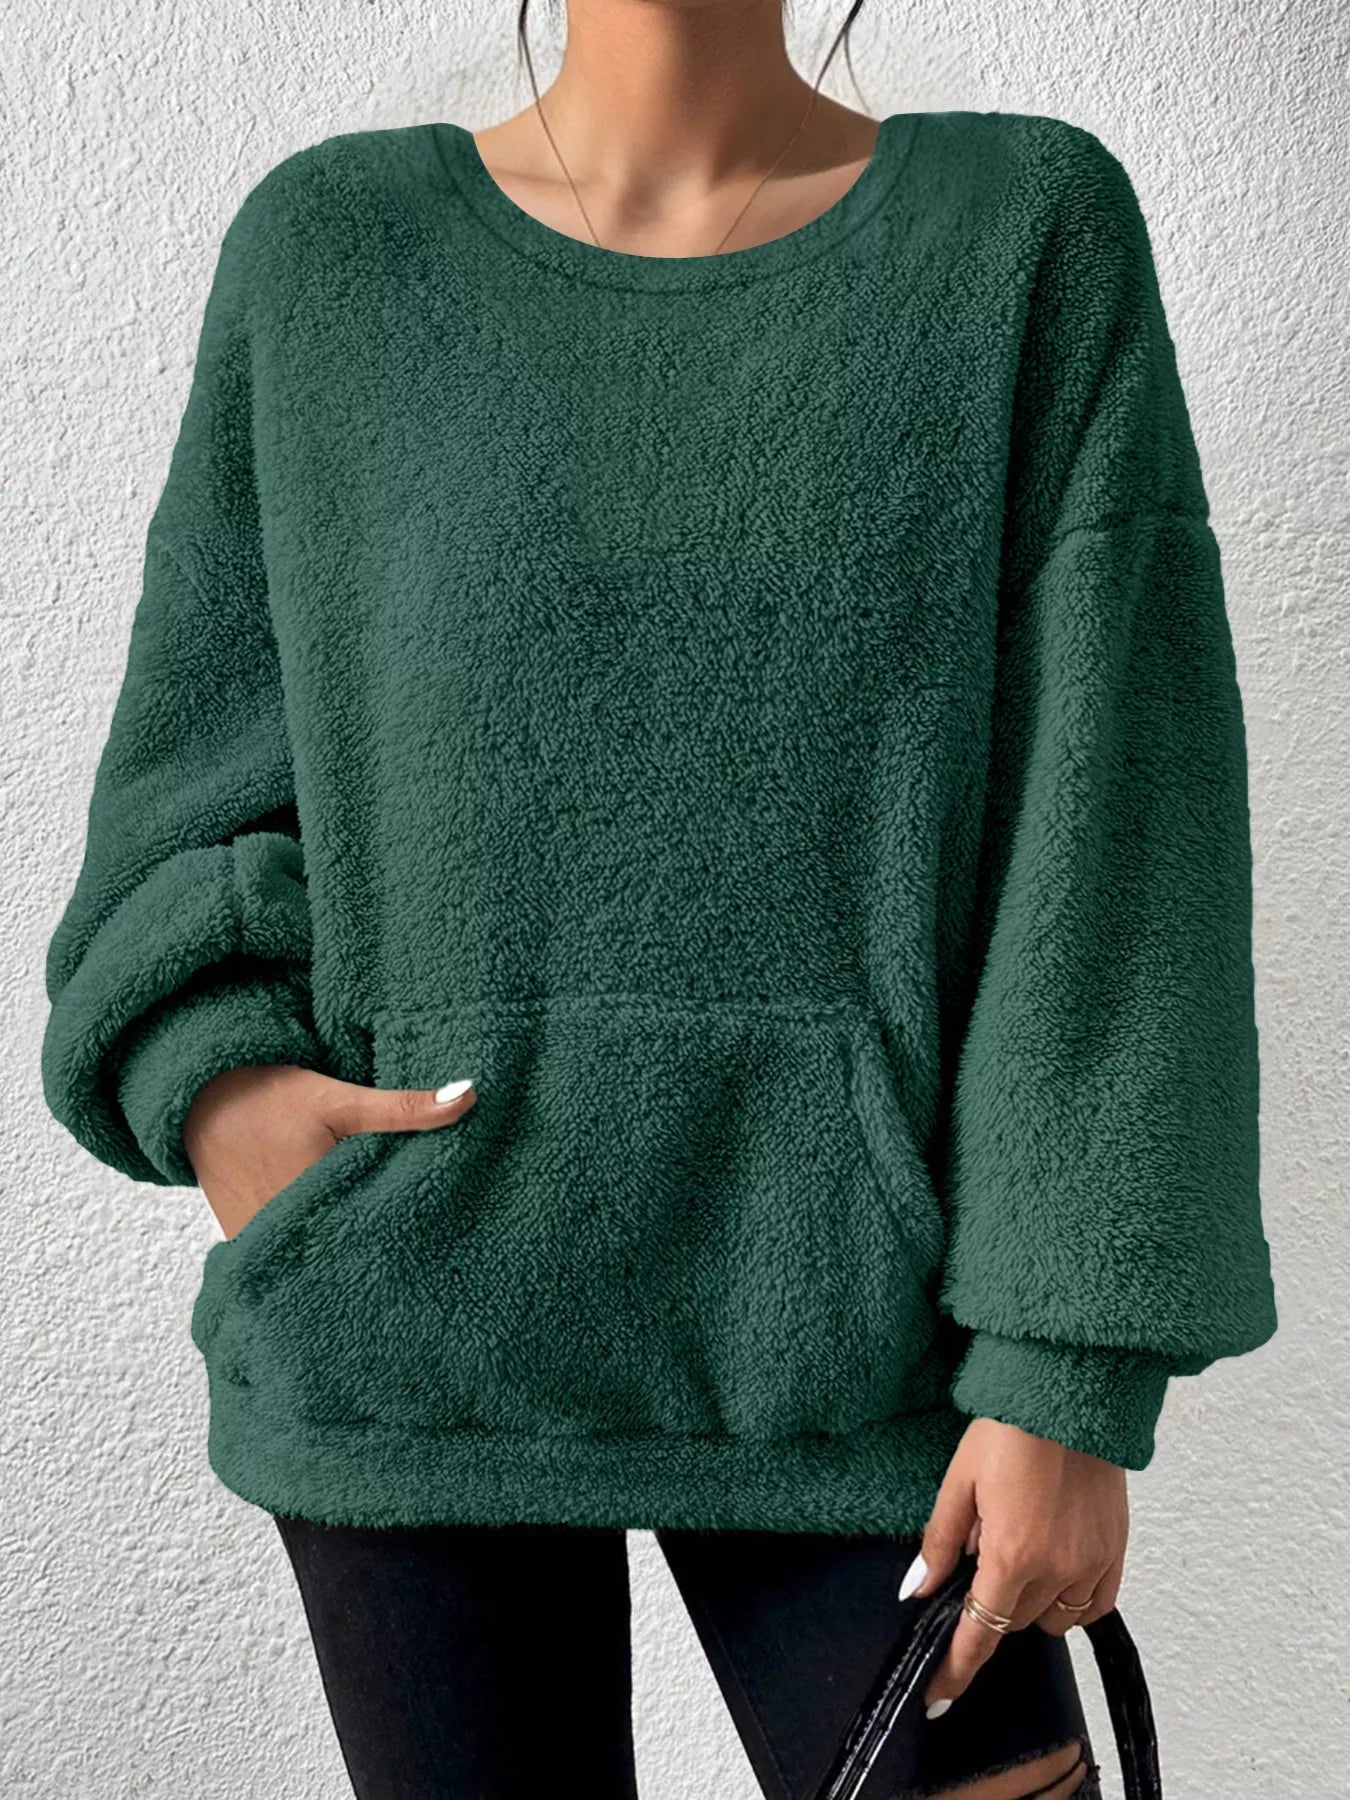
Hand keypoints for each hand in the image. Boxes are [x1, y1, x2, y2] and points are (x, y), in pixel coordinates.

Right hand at [182, 1063, 476, 1238]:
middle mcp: (279, 1237)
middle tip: (422, 1266)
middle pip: (341, 1256)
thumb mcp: (340, 1098)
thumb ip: (403, 1108)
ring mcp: (257, 1244)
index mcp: (310, 1208)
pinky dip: (312, 1252)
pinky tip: (342, 1251)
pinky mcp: (243, 1241)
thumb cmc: (271, 1097)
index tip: (437, 1252)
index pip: (370, 1240)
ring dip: (343, 1257)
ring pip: (314, 1261)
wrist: (201, 1096)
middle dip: (377, 1256)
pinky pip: (286, 1257)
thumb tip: (469, 1097)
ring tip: (390, 1267)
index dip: (404, 1246)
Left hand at [900, 1417, 1127, 1714]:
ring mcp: (1092, 1563)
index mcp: (1012, 1555)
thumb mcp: (959, 1481)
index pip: (981, 1633)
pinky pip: (1094, 1604)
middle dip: (993, 1601)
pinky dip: (1071, 1599)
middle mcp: (1057, 1569)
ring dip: (1031, 1600)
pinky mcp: (1117, 1550)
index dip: (957, 1669)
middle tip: (986, 1550)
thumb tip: (918, 1590)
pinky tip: (1055, 1567)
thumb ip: (940, 1544)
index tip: (939, 1696)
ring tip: (1020, 1545)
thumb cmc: (1011, 1430)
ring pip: (1055, 1618)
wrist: (1069, 1394)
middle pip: (1016, 1621)